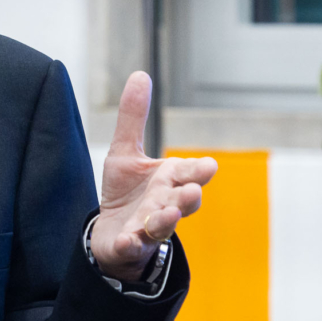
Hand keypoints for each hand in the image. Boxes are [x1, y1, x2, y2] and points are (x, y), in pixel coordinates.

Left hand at [90, 72, 217, 282]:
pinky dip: (132, 244)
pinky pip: (133, 246)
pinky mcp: (130, 244)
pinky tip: (128, 240)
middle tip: (192, 191)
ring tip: (170, 214)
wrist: (113, 233)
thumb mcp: (125, 151)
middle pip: (182, 201)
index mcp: (169, 181)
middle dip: (188, 197)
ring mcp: (149, 227)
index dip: (196, 171)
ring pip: (162, 226)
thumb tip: (140, 74)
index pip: (188, 173)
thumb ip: (133, 117)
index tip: (208, 166)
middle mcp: (165, 204)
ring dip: (166, 221)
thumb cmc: (127, 192)